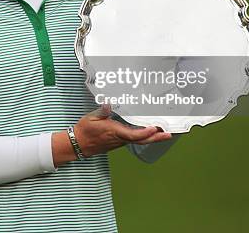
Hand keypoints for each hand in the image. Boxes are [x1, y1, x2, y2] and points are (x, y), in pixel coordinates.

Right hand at [52, 104, 171, 166]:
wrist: (78, 144)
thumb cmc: (85, 130)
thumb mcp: (91, 118)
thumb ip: (102, 111)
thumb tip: (108, 103)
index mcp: (114, 132)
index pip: (133, 135)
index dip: (145, 133)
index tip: (154, 128)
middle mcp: (120, 139)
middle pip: (141, 140)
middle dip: (156, 137)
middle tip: (169, 134)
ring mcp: (120, 142)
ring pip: (139, 141)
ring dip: (153, 137)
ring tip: (164, 132)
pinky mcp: (119, 142)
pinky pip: (134, 140)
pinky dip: (144, 137)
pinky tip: (149, 132)